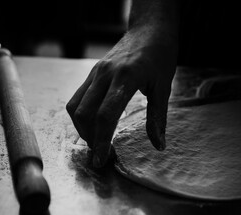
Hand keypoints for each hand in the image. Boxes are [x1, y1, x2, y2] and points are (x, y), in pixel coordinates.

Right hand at [66, 27, 177, 167]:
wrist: (149, 29)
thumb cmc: (160, 55)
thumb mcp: (164, 86)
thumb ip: (158, 117)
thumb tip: (159, 145)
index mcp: (125, 78)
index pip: (105, 115)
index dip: (101, 140)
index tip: (101, 160)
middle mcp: (105, 75)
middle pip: (84, 113)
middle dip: (88, 137)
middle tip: (100, 153)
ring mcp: (95, 72)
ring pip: (75, 105)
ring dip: (81, 127)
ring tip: (95, 139)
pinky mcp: (92, 72)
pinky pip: (77, 97)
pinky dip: (81, 114)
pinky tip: (92, 122)